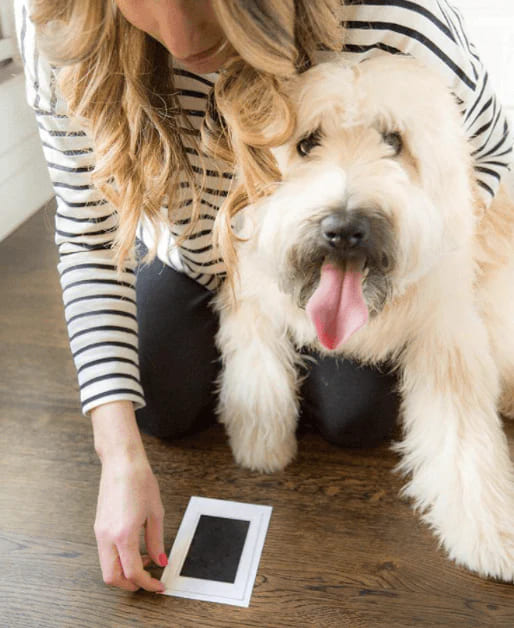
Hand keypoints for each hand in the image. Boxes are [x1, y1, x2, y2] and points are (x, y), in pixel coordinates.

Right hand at [94, 452, 166, 591]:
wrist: (122, 462)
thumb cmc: (139, 480)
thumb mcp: (155, 513)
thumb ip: (156, 541)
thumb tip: (160, 559)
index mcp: (123, 534)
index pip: (133, 572)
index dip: (147, 584)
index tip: (158, 584)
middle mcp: (107, 536)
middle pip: (112, 577)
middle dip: (130, 585)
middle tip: (149, 581)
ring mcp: (100, 531)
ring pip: (107, 566)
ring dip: (124, 572)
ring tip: (145, 561)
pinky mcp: (99, 526)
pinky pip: (105, 553)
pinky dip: (119, 559)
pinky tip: (135, 549)